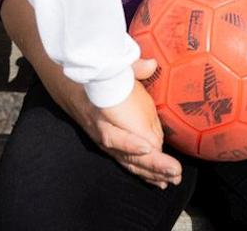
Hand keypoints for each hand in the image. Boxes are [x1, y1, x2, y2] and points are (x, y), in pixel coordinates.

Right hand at [70, 58, 182, 187]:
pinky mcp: (111, 150)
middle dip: (150, 164)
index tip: (147, 148)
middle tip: (173, 171)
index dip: (128, 142)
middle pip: (125, 154)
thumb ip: (131, 67)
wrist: (73, 89)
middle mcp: (102, 133)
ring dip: (151, 173)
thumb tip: (151, 64)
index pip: (113, 134)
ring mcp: (106, 144)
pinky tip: (160, 182)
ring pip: (128, 163)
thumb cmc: (98, 79)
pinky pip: (128, 165)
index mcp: (100, 113)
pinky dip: (144, 174)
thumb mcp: (111, 69)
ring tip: (173, 179)